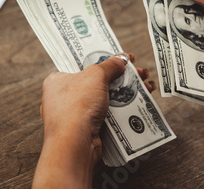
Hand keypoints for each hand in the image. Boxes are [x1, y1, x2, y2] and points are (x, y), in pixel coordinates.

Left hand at [33, 53, 153, 188]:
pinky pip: (108, 114)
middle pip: (97, 81)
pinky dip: (123, 108)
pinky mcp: (88, 129)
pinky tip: (139, 102)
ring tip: (146, 86)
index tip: (119, 58)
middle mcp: (63, 97)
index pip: (81, 65)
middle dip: (121, 77)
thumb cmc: (76, 106)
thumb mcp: (95, 75)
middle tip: (139, 72)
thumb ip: (110, 65)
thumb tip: (122, 58)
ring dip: (126, 92)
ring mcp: (75, 115)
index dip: (102, 60)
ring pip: (105, 98)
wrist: (75, 144)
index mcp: (57, 80)